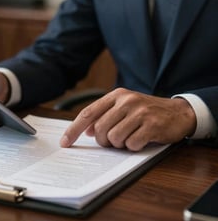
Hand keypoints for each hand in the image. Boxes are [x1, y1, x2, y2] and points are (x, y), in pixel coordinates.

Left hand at [60, 88, 196, 150]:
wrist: (179, 112)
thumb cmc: (146, 112)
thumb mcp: (124, 108)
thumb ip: (104, 116)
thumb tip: (88, 131)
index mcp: (116, 95)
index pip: (88, 113)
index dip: (73, 129)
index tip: (64, 142)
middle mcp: (126, 101)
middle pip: (101, 129)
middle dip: (105, 141)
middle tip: (115, 140)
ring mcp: (140, 112)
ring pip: (114, 138)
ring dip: (120, 144)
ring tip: (130, 138)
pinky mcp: (152, 125)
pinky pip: (132, 144)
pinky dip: (134, 147)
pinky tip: (142, 140)